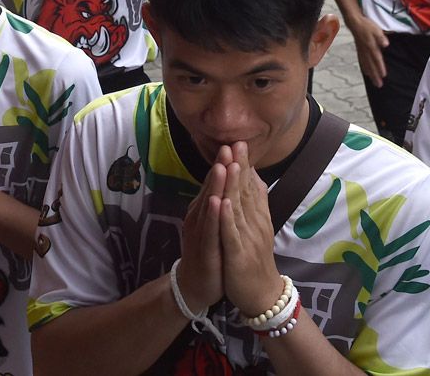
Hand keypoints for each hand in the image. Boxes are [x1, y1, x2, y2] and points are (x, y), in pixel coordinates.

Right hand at [176, 149, 228, 313]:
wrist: (195, 287)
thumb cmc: (209, 253)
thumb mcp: (215, 224)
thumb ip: (221, 201)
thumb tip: (230, 178)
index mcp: (203, 210)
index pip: (215, 183)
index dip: (224, 163)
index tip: (234, 143)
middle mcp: (199, 217)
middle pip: (210, 189)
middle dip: (220, 167)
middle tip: (227, 145)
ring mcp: (199, 233)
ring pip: (208, 206)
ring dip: (215, 186)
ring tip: (222, 166)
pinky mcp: (204, 250)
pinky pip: (209, 231)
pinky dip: (213, 216)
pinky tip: (217, 202)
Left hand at [218, 143, 282, 316]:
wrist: (261, 293)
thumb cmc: (255, 258)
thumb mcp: (258, 227)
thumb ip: (257, 202)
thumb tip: (255, 177)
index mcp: (258, 217)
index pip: (252, 186)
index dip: (245, 164)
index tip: (239, 142)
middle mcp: (255, 224)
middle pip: (247, 192)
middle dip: (240, 167)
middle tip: (235, 143)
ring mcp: (248, 239)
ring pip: (239, 209)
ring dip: (235, 186)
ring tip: (230, 164)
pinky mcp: (239, 255)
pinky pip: (232, 234)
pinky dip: (227, 218)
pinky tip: (222, 203)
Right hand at [347, 15, 387, 87]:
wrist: (354, 23)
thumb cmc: (366, 25)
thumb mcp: (376, 29)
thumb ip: (381, 37)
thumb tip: (385, 44)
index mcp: (370, 46)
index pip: (376, 59)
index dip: (380, 67)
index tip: (383, 76)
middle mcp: (365, 51)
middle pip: (371, 65)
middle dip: (375, 75)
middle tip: (379, 85)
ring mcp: (361, 52)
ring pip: (366, 65)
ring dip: (370, 74)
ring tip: (374, 82)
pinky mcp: (359, 51)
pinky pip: (362, 62)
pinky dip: (364, 68)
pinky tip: (366, 73)